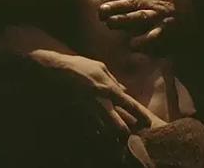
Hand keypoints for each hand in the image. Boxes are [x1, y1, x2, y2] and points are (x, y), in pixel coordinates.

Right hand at [28, 50, 159, 133]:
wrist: (55, 71)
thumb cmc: (78, 66)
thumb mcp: (100, 67)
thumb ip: (114, 80)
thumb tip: (125, 89)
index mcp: (109, 88)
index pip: (130, 105)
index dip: (141, 115)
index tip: (148, 122)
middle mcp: (101, 102)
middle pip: (119, 126)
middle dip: (125, 132)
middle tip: (129, 134)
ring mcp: (89, 111)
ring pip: (105, 131)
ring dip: (111, 134)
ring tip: (116, 137)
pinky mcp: (78, 115)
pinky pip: (91, 130)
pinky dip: (97, 132)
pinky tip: (99, 132)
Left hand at [98, 0, 176, 50]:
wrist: (188, 12)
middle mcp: (152, 0)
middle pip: (132, 2)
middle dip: (116, 6)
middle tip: (101, 11)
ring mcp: (158, 16)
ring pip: (140, 18)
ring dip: (125, 21)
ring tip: (110, 23)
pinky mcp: (164, 30)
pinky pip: (154, 36)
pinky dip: (144, 41)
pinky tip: (132, 45)